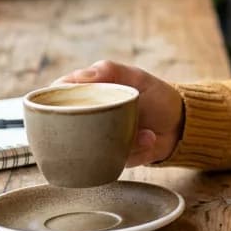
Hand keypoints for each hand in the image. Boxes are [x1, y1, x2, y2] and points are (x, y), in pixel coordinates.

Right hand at [58, 60, 184, 166]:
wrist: (181, 123)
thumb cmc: (155, 95)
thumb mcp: (135, 77)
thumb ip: (108, 71)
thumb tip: (79, 77)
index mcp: (89, 97)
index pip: (57, 99)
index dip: (49, 104)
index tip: (59, 107)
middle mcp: (89, 120)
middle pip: (64, 129)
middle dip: (84, 130)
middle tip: (113, 122)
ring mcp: (100, 142)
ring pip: (91, 149)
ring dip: (122, 140)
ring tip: (145, 131)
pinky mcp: (113, 159)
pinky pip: (115, 160)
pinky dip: (137, 149)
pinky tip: (150, 139)